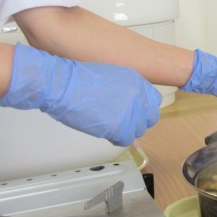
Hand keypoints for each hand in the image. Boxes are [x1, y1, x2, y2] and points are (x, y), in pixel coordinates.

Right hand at [0, 43, 160, 146]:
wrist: (62, 85)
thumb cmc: (79, 80)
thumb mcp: (113, 75)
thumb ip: (128, 89)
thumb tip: (132, 104)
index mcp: (137, 82)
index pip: (155, 101)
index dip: (144, 110)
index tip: (136, 114)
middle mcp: (138, 96)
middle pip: (149, 119)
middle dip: (137, 123)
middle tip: (121, 123)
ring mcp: (130, 112)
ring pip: (137, 131)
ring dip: (124, 131)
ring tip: (107, 124)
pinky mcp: (119, 127)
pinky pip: (125, 140)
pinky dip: (114, 138)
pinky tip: (103, 130)